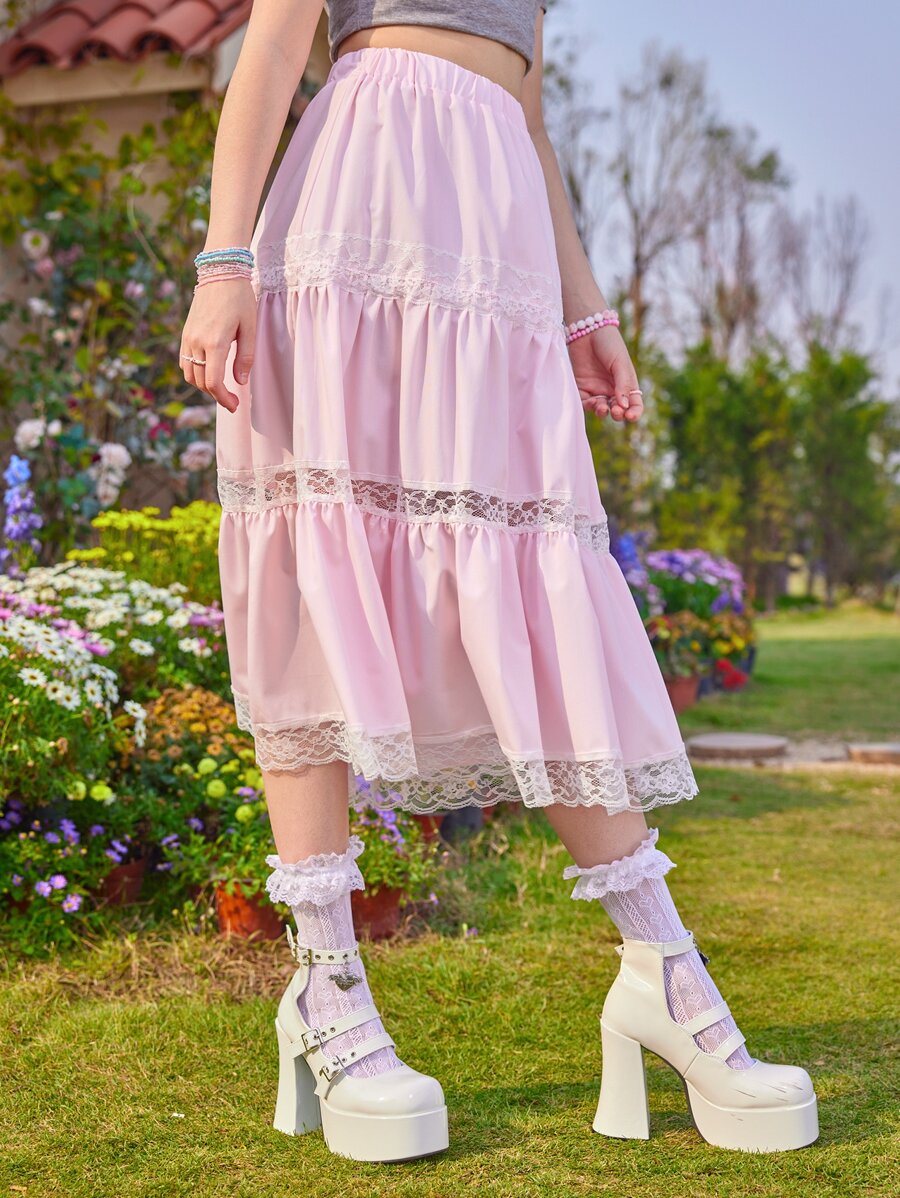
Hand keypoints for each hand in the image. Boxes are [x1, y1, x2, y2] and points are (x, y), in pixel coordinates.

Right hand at [179, 277, 256, 412]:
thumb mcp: (249, 328)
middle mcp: (197, 342)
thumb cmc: (240, 299)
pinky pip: (184, 361)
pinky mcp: (185, 333)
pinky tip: (209, 372)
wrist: (220, 272)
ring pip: (189, 374)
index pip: (213, 382)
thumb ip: (245, 357)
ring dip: (203, 386)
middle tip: (232, 400)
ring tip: (221, 387)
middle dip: (216, 395)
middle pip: (200, 382)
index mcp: (215, 343)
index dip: (223, 399)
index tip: (235, 406)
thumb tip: (240, 382)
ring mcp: (188, 337)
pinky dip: (195, 373)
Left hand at [566, 324, 642, 422]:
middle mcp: (612, 389)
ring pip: (602, 409)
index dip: (634, 413)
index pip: (634, 404)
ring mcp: (597, 390)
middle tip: (616, 411)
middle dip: (618, 414)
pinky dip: (589, 407)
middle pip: (618, 410)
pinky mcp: (582, 388)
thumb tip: (624, 406)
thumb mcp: (620, 363)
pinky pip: (585, 404)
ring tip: (602, 407)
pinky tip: (592, 403)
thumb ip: (623, 384)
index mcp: (626, 384)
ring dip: (603, 412)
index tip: (630, 416)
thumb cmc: (609, 344)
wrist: (586, 330)